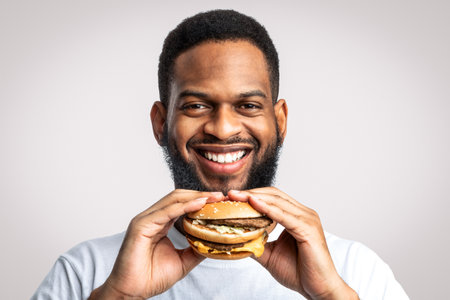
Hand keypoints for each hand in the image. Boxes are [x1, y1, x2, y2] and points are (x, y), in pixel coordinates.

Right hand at [89, 189, 224, 298]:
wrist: (132, 291)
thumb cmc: (151, 277)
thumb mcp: (183, 261)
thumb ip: (196, 249)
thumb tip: (214, 242)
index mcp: (160, 223)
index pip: (182, 204)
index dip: (201, 200)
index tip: (220, 201)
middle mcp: (152, 218)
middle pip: (178, 197)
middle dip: (200, 194)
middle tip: (220, 196)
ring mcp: (145, 219)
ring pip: (172, 200)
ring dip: (195, 197)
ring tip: (213, 198)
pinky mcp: (141, 225)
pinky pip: (166, 212)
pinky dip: (184, 206)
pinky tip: (199, 205)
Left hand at [228, 188, 358, 299]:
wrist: (319, 290)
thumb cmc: (300, 272)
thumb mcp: (270, 255)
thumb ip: (256, 244)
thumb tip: (236, 240)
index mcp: (297, 216)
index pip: (272, 198)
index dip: (252, 195)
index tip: (233, 197)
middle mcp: (304, 214)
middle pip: (274, 195)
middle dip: (251, 192)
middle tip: (231, 194)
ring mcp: (308, 220)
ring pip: (278, 202)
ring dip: (255, 197)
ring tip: (237, 197)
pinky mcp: (308, 229)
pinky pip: (284, 216)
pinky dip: (268, 208)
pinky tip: (253, 204)